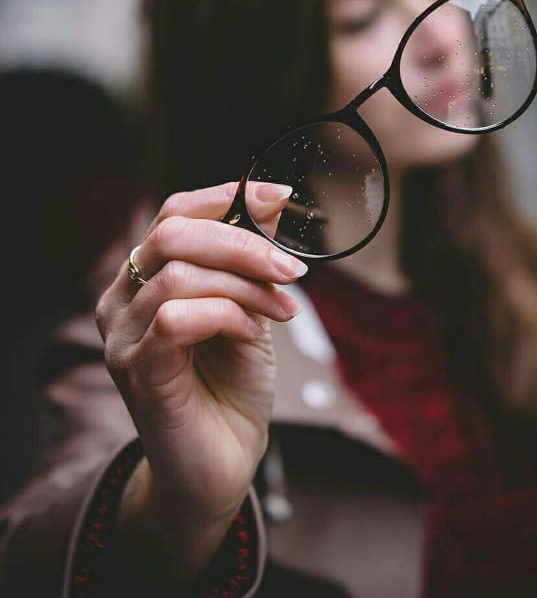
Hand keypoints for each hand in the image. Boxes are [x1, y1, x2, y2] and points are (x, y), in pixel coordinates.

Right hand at [95, 180, 306, 581]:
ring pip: (179, 274)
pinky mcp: (136, 370)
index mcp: (146, 277)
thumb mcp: (248, 308)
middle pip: (173, 233)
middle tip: (291, 268)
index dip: (227, 197)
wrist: (220, 462)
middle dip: (243, 243)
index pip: (175, 213)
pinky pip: (177, 318)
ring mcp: (122, 335)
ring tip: (282, 309)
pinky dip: (228, 316)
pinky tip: (252, 334)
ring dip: (245, 285)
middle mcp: (122, 299)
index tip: (281, 197)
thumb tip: (271, 205)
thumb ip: (248, 264)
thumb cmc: (232, 385)